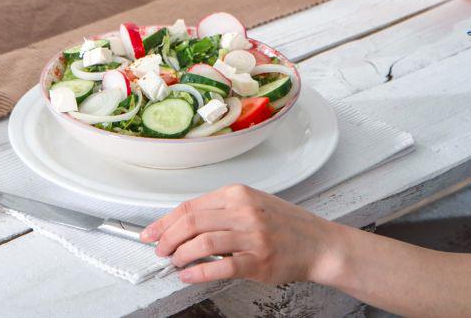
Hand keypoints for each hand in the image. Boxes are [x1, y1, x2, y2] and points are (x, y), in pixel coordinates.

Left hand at [141, 184, 341, 285]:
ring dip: (180, 255)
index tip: (151, 232)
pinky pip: (219, 267)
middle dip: (167, 238)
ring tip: (175, 263)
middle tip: (159, 250)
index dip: (164, 221)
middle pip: (190, 222)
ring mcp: (251, 236)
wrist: (319, 243)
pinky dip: (197, 273)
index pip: (189, 206)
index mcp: (237, 194)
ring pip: (201, 243)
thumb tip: (184, 223)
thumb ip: (221, 211)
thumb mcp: (252, 205)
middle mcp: (243, 211)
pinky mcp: (258, 260)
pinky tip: (189, 275)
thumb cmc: (286, 225)